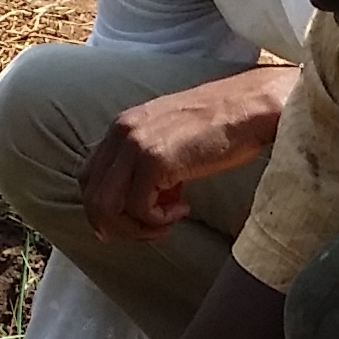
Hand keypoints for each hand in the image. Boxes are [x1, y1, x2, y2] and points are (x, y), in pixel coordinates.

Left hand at [78, 66, 295, 242]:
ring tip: (166, 225)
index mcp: (122, 127)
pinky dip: (159, 220)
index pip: (90, 179)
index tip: (134, 222)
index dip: (106, 209)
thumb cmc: (222, 126)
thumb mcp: (172, 139)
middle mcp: (122, 133)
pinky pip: (139, 208)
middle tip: (151, 231)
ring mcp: (135, 145)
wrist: (249, 108)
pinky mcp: (155, 159)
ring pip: (108, 208)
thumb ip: (149, 163)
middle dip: (118, 226)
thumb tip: (142, 206)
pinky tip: (185, 208)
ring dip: (136, 228)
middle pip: (93, 197)